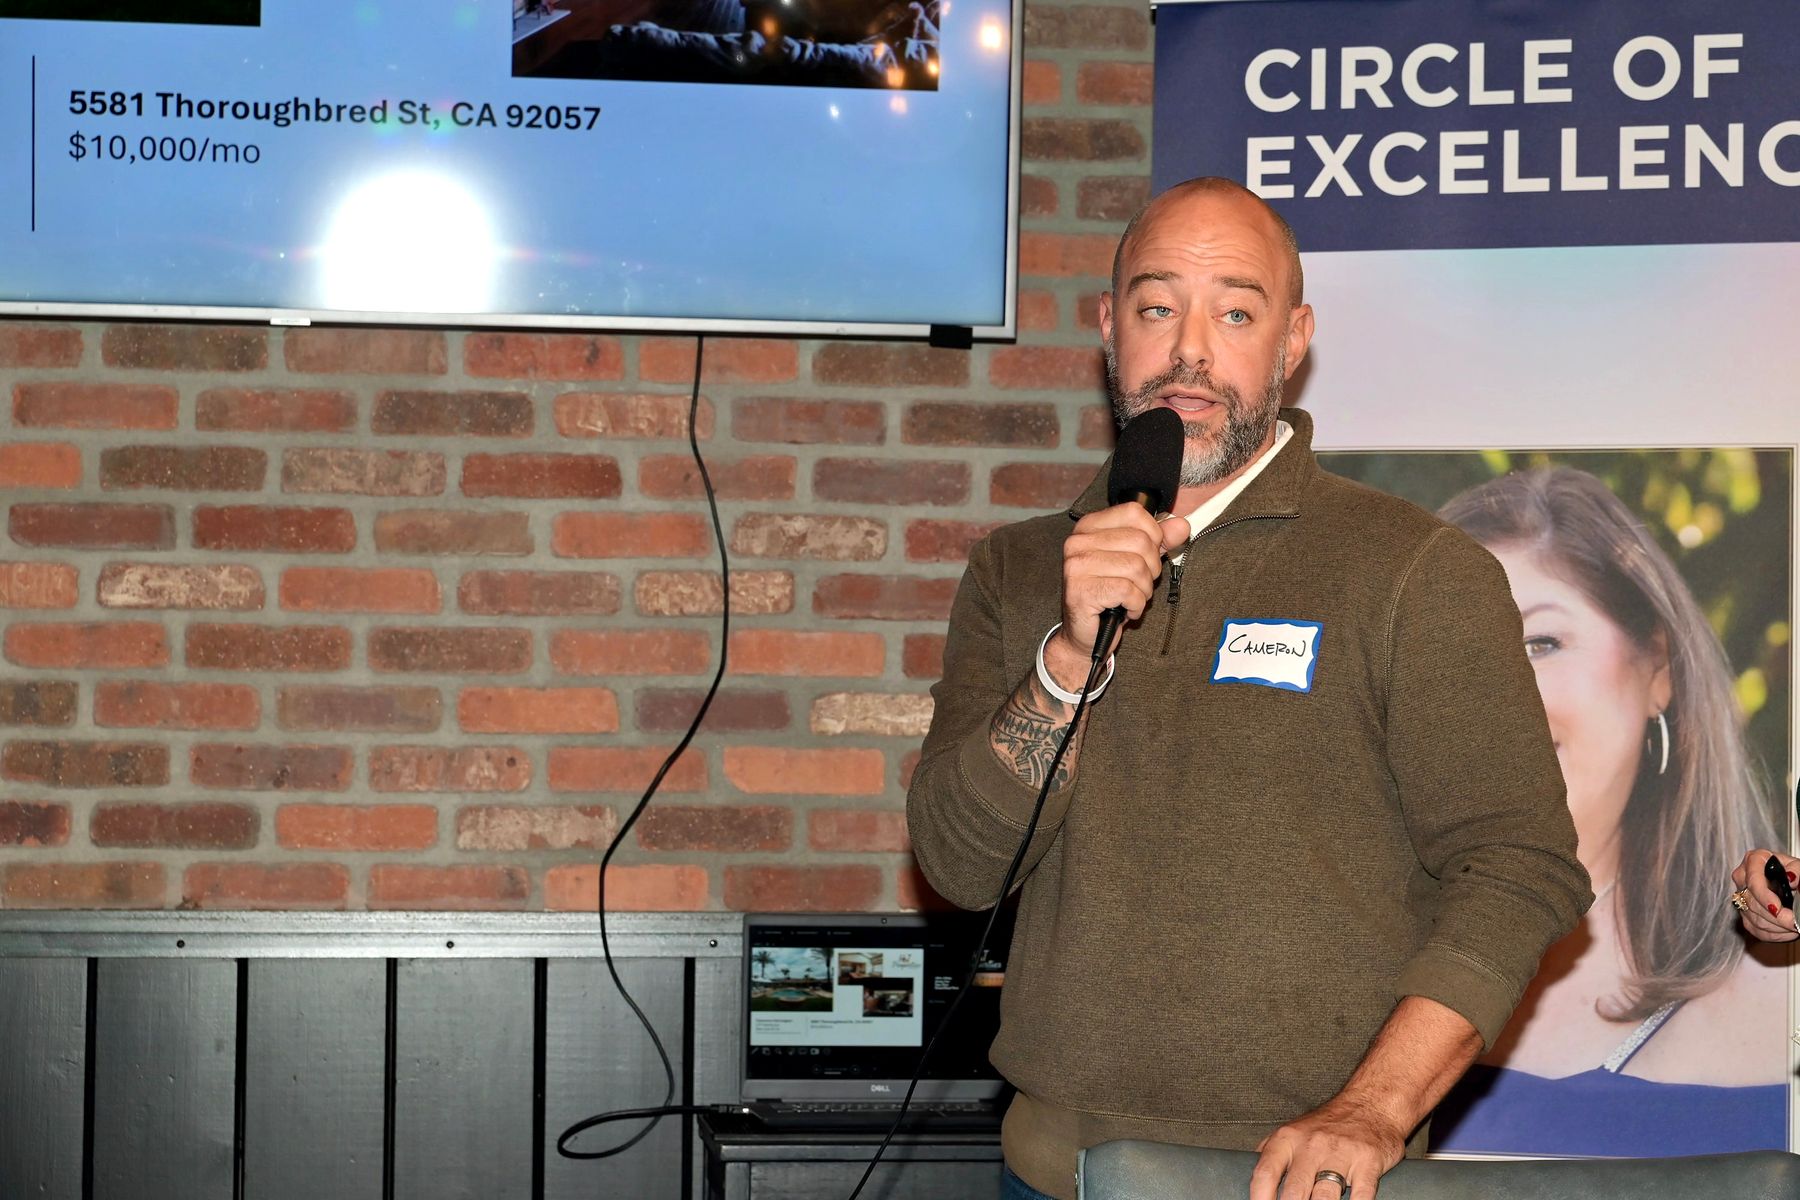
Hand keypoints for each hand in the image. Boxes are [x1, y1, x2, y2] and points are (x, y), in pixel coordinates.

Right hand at [1047, 504, 1188, 686]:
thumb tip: (1181, 525)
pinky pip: (1128, 591)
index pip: (1134, 512)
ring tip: (1131, 597)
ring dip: (1144, 589)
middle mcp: (1078, 542)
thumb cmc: (1110, 596)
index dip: (1152, 535)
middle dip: (1150, 568)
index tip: (1146, 556)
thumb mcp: (1136, 561)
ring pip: (1136, 567)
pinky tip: (1126, 609)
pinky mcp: (1081, 591)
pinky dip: (1136, 604)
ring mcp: (1077, 566)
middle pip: (1140, 541)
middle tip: (1138, 583)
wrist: (1087, 634)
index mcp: (1089, 527)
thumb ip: (1158, 541)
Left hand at [1250, 1095, 1406, 1199]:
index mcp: (1287, 1140)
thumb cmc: (1327, 1124)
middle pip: (1294, 1191)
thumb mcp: (1292, 1132)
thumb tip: (1249, 1177)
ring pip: (1325, 1197)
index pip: (1265, 1173)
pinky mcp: (1368, 1163)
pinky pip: (1361, 1196)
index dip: (1260, 1198)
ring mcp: (1341, 1154)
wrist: (1371, 1104)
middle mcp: (1311, 1146)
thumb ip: (1271, 1154)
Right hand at [1732, 849, 1799, 940]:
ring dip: (1777, 927)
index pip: (1753, 880)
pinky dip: (1774, 934)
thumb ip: (1797, 870)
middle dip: (1776, 917)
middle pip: (1752, 902)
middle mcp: (1744, 878)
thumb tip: (1791, 877)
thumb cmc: (1794, 872)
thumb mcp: (1799, 867)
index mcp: (1754, 861)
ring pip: (1754, 919)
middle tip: (1794, 922)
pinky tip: (1787, 930)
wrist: (1792, 884)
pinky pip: (1756, 929)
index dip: (1764, 896)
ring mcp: (1742, 896)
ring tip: (1794, 925)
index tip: (1778, 909)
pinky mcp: (1745, 913)